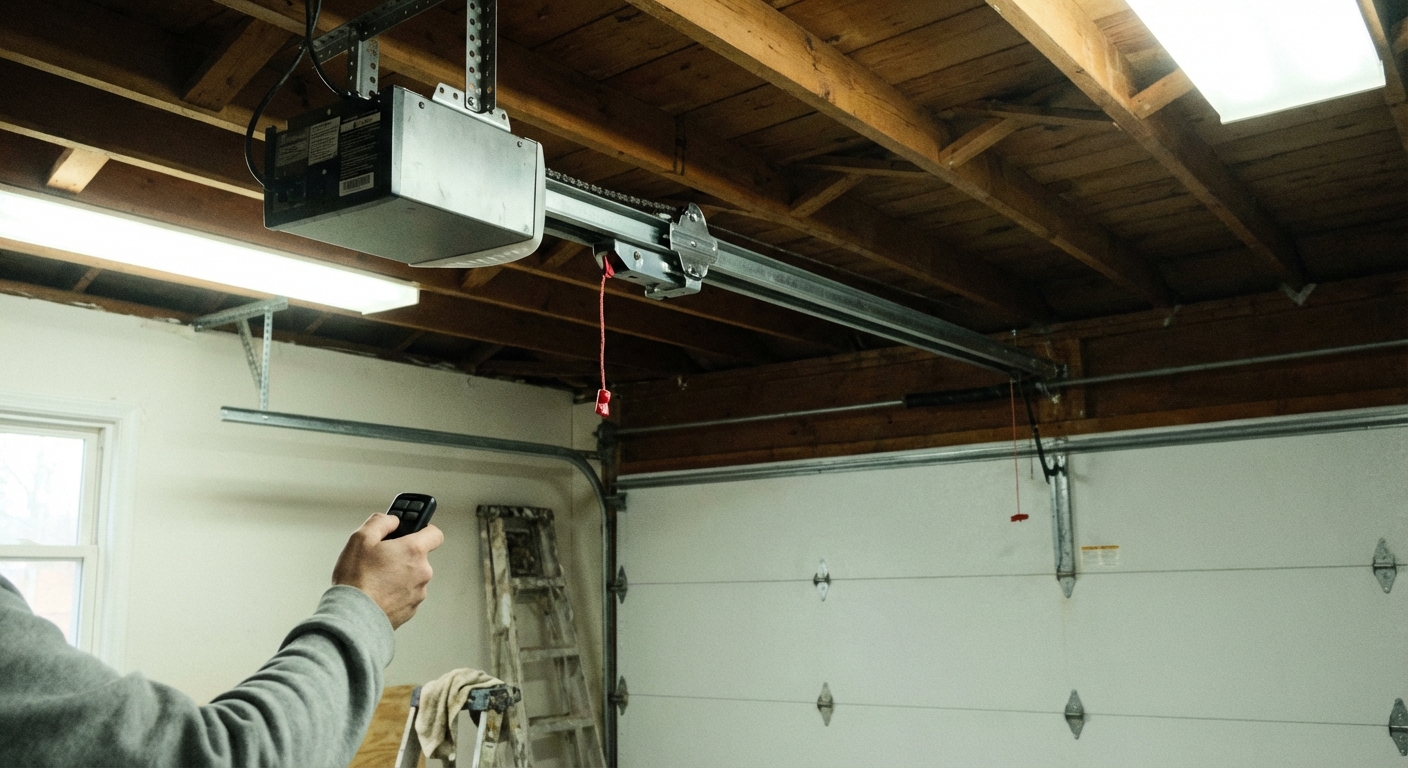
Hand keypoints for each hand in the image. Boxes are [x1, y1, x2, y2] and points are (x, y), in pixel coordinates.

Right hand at [332, 513, 443, 628]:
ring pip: (412, 577)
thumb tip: (392, 520)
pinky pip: (406, 595)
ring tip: (375, 579)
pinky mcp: (411, 610)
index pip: (435, 534)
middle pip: (419, 557)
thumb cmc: (356, 579)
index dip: (424, 530)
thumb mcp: (360, 538)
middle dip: (402, 555)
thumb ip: (380, 522)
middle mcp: (422, 572)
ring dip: (399, 575)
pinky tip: (377, 594)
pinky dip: (395, 593)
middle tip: (381, 558)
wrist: (352, 617)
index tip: (412, 532)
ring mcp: (418, 593)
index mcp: (414, 551)